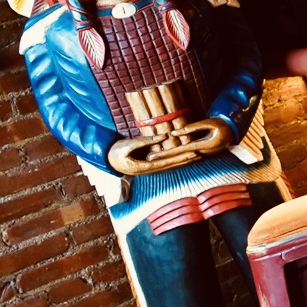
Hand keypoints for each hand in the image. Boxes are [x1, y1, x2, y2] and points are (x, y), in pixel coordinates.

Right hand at [106, 119, 232, 175]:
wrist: (105, 159)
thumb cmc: (114, 151)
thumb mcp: (127, 145)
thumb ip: (145, 141)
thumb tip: (164, 136)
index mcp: (144, 167)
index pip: (167, 162)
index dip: (181, 157)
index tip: (194, 152)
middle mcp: (149, 169)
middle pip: (172, 164)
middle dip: (186, 159)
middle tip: (201, 153)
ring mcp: (149, 168)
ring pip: (170, 164)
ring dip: (183, 160)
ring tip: (197, 155)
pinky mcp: (148, 164)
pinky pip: (165, 162)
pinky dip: (175, 158)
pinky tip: (184, 155)